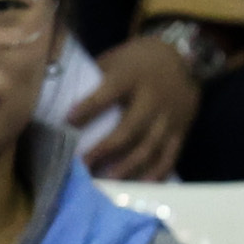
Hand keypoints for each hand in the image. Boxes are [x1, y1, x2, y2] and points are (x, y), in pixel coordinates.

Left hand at [73, 37, 200, 181]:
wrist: (185, 58)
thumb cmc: (137, 61)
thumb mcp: (115, 60)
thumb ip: (95, 80)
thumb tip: (59, 101)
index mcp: (132, 77)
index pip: (107, 93)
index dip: (88, 107)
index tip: (67, 121)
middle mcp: (153, 98)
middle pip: (129, 128)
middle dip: (104, 149)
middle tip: (82, 166)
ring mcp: (169, 116)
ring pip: (148, 146)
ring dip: (126, 167)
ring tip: (105, 180)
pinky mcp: (181, 130)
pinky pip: (170, 155)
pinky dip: (156, 173)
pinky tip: (140, 185)